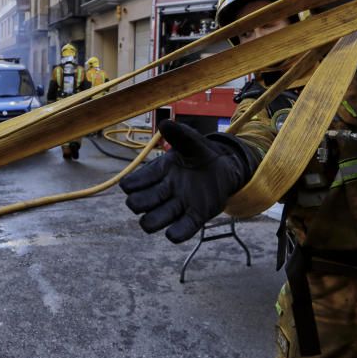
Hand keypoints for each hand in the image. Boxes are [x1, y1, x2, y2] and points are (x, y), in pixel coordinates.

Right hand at [119, 121, 257, 242]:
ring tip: (159, 215)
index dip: (131, 185)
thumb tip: (164, 123)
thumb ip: (179, 134)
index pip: (133, 183)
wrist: (225, 165)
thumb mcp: (191, 141)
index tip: (135, 183)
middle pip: (138, 203)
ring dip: (152, 220)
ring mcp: (179, 205)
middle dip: (138, 203)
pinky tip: (173, 233)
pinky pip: (182, 230)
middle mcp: (164, 191)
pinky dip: (175, 234)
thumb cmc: (201, 153)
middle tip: (149, 196)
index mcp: (159, 172)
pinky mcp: (196, 216)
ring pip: (154, 220)